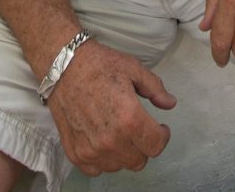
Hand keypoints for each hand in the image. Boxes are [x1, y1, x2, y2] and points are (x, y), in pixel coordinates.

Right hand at [47, 40, 176, 174]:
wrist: (64, 67)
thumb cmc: (99, 65)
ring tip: (118, 131)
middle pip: (139, 160)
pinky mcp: (75, 154)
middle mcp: (111, 140)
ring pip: (119, 166)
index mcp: (130, 119)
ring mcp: (91, 150)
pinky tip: (102, 139)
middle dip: (143, 145)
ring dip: (123, 153)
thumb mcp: (133, 69)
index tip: (160, 128)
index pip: (156, 145)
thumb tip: (170, 104)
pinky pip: (97, 169)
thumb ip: (155, 89)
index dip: (162, 135)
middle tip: (138, 128)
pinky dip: (102, 158)